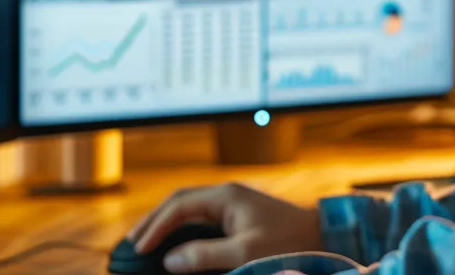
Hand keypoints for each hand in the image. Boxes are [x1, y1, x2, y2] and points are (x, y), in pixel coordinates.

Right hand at [126, 182, 322, 273]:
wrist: (323, 236)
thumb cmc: (289, 242)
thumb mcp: (247, 252)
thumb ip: (207, 254)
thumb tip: (171, 260)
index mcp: (226, 196)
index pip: (179, 206)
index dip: (156, 227)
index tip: (139, 248)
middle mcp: (226, 195)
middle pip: (178, 203)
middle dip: (153, 221)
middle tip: (131, 242)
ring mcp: (232, 205)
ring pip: (188, 210)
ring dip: (166, 224)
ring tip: (145, 242)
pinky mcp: (238, 217)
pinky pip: (201, 219)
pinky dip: (182, 230)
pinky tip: (174, 244)